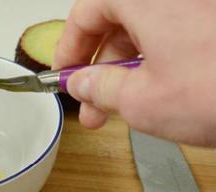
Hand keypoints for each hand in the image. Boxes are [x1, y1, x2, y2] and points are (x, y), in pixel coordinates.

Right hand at [53, 0, 215, 146]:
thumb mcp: (140, 100)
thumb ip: (99, 88)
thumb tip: (83, 84)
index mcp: (142, 0)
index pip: (85, 15)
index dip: (68, 49)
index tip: (63, 74)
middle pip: (115, 24)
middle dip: (99, 68)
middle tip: (90, 101)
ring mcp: (196, 9)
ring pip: (144, 33)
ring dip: (127, 70)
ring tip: (121, 107)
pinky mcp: (211, 25)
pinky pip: (172, 36)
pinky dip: (156, 62)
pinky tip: (155, 93)